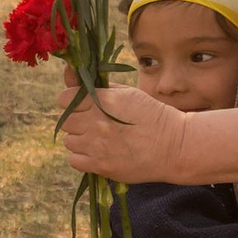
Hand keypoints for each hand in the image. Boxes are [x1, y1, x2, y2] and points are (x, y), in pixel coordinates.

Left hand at [59, 85, 192, 185]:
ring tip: (98, 139)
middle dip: (75, 120)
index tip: (81, 105)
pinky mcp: (101, 166)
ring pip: (69, 141)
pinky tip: (97, 153)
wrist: (173, 145)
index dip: (71, 101)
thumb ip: (95, 85)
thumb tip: (68, 71)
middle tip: (92, 123)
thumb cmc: (150, 115)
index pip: (64, 98)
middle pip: (65, 121)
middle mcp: (97, 123)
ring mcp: (98, 146)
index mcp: (103, 101)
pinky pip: (74, 160)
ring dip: (80, 140)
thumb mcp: (126, 93)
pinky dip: (82, 157)